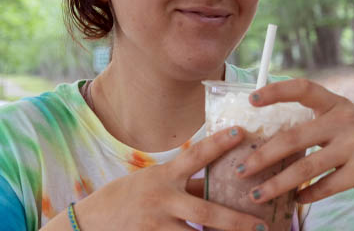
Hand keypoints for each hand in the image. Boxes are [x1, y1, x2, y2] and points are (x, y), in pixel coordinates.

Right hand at [71, 127, 268, 230]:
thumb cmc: (127, 197)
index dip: (218, 143)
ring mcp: (157, 225)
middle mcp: (162, 199)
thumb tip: (217, 184)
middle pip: (205, 212)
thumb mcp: (154, 182)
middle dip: (236, 221)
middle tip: (262, 226)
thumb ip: (185, 184)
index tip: (240, 132)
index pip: (195, 155)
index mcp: (164, 176)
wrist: (91, 221)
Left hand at [237, 79, 353, 228]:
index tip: (251, 98)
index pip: (303, 88)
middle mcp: (345, 121)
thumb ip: (311, 120)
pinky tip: (294, 200)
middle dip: (262, 156)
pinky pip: (326, 186)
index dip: (276, 91)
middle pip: (293, 138)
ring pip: (306, 168)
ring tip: (256, 194)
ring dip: (277, 184)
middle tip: (240, 169)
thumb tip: (263, 134)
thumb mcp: (341, 118)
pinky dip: (306, 195)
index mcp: (335, 103)